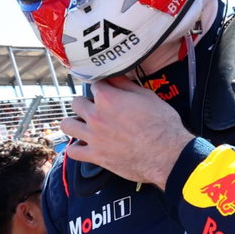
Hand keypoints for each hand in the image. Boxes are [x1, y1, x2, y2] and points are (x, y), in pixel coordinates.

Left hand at [60, 77, 194, 187]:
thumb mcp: (147, 96)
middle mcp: (95, 115)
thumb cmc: (162, 124)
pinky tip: (84, 146)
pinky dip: (77, 148)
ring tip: (83, 126)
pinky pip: (73, 152)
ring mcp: (93, 137)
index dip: (101, 87)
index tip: (106, 91)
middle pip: (76, 103)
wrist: (167, 154)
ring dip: (74, 123)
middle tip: (96, 110)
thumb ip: (126, 85)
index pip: (94, 84)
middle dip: (85, 104)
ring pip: (67, 125)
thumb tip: (114, 77)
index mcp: (107, 97)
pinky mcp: (95, 156)